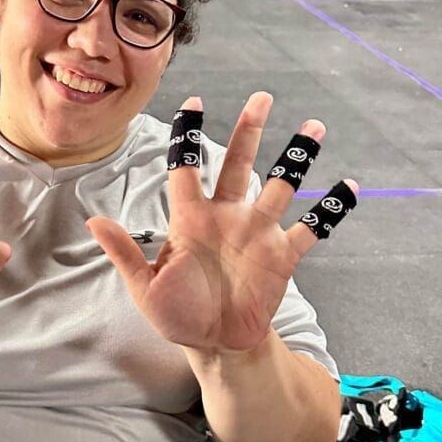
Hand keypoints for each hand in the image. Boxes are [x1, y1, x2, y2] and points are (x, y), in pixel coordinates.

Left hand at [86, 92, 358, 354]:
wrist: (216, 344)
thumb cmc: (177, 315)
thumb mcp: (144, 288)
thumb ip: (124, 252)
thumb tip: (93, 221)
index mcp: (191, 220)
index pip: (186, 168)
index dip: (188, 135)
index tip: (194, 101)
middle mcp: (226, 217)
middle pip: (238, 163)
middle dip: (249, 130)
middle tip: (262, 97)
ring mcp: (257, 233)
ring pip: (281, 185)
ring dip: (297, 158)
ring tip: (315, 127)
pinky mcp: (282, 255)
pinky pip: (311, 227)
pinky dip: (330, 209)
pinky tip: (349, 186)